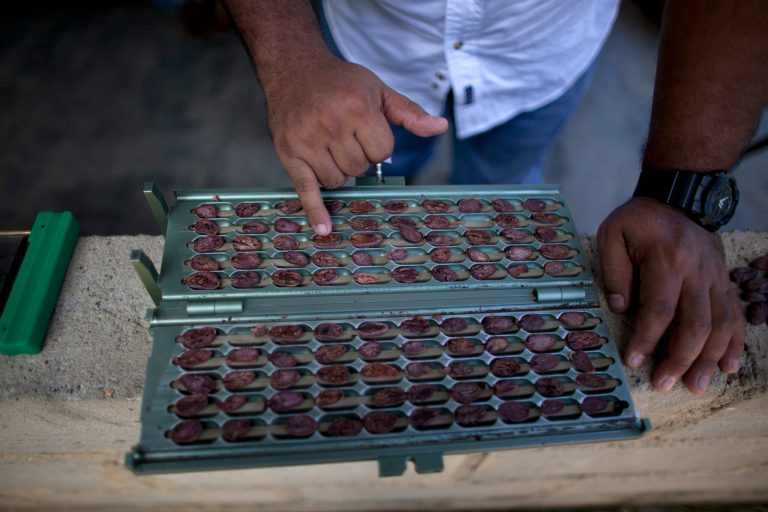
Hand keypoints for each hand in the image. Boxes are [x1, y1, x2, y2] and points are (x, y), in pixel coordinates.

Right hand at [263, 54, 447, 234]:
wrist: (294, 68)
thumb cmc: (340, 81)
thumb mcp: (378, 90)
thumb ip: (409, 112)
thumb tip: (440, 127)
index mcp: (357, 108)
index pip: (382, 152)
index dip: (377, 144)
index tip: (364, 129)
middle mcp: (331, 125)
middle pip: (359, 169)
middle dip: (357, 157)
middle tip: (344, 134)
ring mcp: (307, 141)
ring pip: (337, 181)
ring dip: (338, 172)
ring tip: (328, 146)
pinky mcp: (288, 153)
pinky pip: (305, 189)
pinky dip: (315, 211)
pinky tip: (324, 229)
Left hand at [597, 197, 744, 393]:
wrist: (679, 197)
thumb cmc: (639, 219)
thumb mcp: (614, 234)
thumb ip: (614, 272)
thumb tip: (619, 308)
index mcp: (667, 260)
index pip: (659, 309)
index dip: (647, 339)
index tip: (634, 361)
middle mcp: (697, 272)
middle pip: (695, 323)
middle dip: (680, 359)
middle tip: (665, 384)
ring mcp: (716, 277)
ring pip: (721, 324)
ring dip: (709, 359)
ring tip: (696, 385)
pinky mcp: (724, 281)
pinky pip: (735, 315)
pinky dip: (734, 343)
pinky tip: (728, 366)